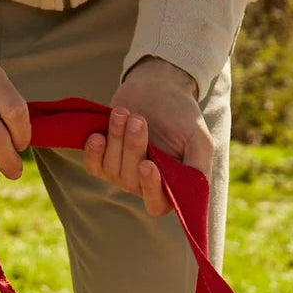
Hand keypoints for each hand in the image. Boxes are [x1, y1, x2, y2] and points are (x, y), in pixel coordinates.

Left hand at [83, 56, 211, 215]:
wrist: (159, 87)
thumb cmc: (182, 116)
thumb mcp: (199, 141)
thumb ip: (197, 170)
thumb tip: (192, 193)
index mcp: (170, 186)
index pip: (156, 205)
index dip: (150, 189)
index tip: (147, 164)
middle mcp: (144, 184)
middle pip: (131, 182)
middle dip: (133, 148)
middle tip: (138, 120)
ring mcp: (122, 172)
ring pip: (112, 170)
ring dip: (116, 139)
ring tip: (123, 113)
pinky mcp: (104, 158)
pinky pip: (93, 166)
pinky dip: (93, 151)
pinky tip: (97, 135)